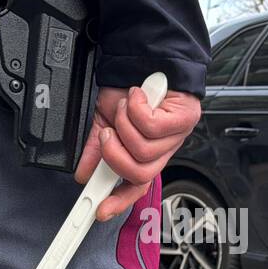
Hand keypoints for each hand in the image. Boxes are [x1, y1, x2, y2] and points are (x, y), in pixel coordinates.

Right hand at [74, 84, 200, 219]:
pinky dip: (137, 109)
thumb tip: (82, 172)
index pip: (136, 187)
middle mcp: (164, 150)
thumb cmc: (129, 89)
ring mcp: (177, 136)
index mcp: (145, 155)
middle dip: (115, 155)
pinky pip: (152, 126)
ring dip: (125, 125)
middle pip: (139, 174)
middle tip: (107, 135)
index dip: (118, 201)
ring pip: (144, 150)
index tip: (98, 210)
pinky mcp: (184, 118)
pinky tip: (137, 96)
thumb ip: (95, 148)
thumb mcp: (105, 121)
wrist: (144, 58)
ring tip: (126, 107)